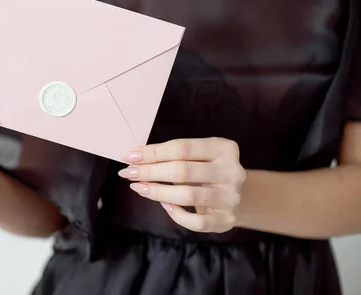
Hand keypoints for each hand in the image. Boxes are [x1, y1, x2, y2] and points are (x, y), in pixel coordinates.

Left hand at [119, 138, 245, 232]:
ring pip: (187, 196)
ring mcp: (230, 197)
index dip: (153, 152)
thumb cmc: (208, 170)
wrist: (241, 195)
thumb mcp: (199, 155)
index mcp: (224, 148)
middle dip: (150, 171)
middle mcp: (231, 172)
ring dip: (157, 191)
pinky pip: (196, 222)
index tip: (130, 156)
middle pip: (183, 171)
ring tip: (138, 187)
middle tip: (128, 172)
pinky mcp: (227, 220)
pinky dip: (176, 214)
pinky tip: (164, 205)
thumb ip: (173, 154)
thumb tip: (135, 157)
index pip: (182, 148)